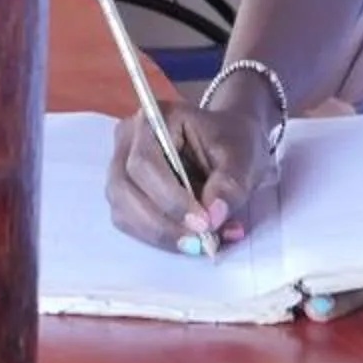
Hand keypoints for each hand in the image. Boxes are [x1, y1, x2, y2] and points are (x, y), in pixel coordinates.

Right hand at [103, 97, 277, 256]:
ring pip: (122, 209)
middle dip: (161, 223)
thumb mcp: (243, 158)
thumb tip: (212, 218)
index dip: (170, 199)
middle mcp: (128, 139)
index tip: (203, 224)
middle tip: (199, 243)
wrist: (227, 142)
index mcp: (155, 118)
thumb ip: (230, 184)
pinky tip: (187, 239)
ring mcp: (120, 165)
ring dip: (158, 235)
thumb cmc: (232, 143)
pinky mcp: (124, 191)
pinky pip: (128, 221)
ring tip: (198, 244)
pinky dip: (157, 238)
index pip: (145, 163)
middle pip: (124, 188)